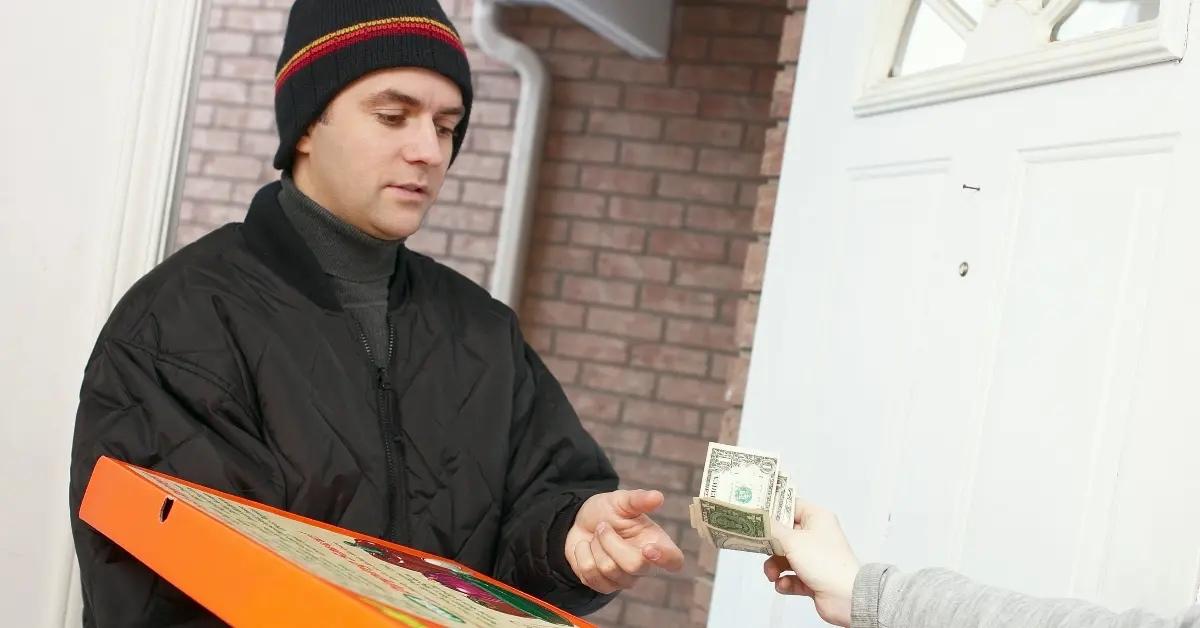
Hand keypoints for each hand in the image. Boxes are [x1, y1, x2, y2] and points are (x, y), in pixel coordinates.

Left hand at [565, 489, 684, 593]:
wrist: (580, 522)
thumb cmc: (608, 511)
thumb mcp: (621, 500)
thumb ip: (639, 499)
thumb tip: (658, 497)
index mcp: (657, 543)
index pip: (674, 560)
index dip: (665, 558)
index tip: (648, 548)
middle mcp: (644, 566)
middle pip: (635, 566)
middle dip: (611, 541)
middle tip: (602, 526)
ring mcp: (624, 579)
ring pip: (608, 569)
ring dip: (595, 546)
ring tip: (596, 535)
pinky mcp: (603, 586)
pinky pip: (590, 576)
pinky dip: (582, 555)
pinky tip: (586, 547)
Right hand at [763, 499, 859, 626]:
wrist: (845, 597)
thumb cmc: (826, 563)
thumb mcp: (793, 541)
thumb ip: (772, 529)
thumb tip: (758, 517)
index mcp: (817, 518)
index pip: (791, 506)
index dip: (773, 511)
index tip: (755, 516)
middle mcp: (816, 535)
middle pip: (784, 534)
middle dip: (771, 546)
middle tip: (759, 549)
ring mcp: (814, 557)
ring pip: (785, 557)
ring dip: (775, 567)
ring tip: (773, 575)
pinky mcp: (813, 577)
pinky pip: (791, 576)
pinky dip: (785, 581)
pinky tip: (785, 584)